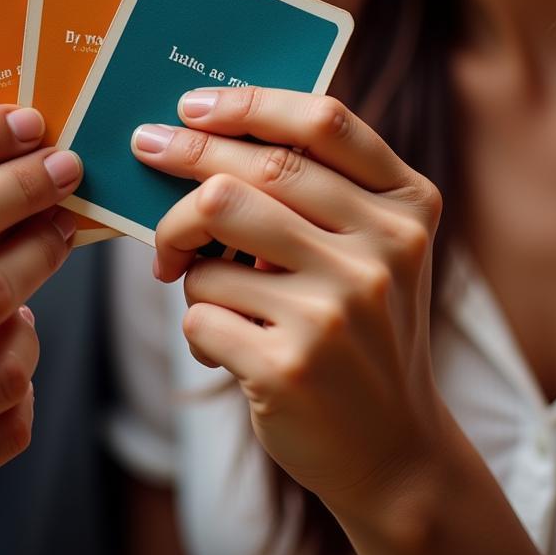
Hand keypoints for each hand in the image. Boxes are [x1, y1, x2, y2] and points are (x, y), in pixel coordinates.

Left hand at [131, 87, 444, 519]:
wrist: (394, 451)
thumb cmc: (363, 330)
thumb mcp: (372, 251)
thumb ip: (320, 192)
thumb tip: (202, 139)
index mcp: (408, 206)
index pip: (325, 122)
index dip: (250, 103)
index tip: (193, 105)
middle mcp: (383, 250)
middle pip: (254, 172)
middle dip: (185, 158)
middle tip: (147, 149)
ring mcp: (338, 310)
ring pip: (211, 245)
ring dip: (189, 261)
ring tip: (205, 285)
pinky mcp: (289, 365)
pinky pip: (198, 311)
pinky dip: (197, 325)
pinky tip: (229, 348)